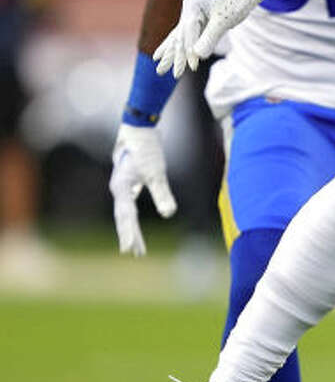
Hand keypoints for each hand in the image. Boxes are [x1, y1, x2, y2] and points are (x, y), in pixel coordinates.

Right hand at [110, 124, 176, 255]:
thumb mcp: (156, 172)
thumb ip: (162, 193)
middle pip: (124, 217)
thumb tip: (169, 214)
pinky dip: (133, 214)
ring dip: (131, 227)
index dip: (129, 234)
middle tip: (135, 253)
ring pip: (126, 211)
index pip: (126, 217)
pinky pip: (130, 203)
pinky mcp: (129, 180)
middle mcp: (119, 188)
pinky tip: (133, 219)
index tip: (130, 250)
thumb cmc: (146, 149)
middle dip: (130, 235)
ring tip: (137, 244)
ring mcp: (122, 184)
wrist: (138, 128)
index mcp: (121, 188)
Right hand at [154, 0, 264, 74]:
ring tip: (159, 70)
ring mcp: (191, 15)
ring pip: (178, 38)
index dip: (190, 49)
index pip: (188, 31)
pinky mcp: (197, 21)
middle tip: (162, 73)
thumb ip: (211, 36)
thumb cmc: (237, 0)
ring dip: (170, 54)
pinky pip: (183, 37)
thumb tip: (197, 55)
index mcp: (192, 4)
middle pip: (178, 35)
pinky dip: (176, 47)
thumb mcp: (225, 19)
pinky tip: (162, 55)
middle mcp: (188, 9)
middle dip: (172, 56)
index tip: (193, 66)